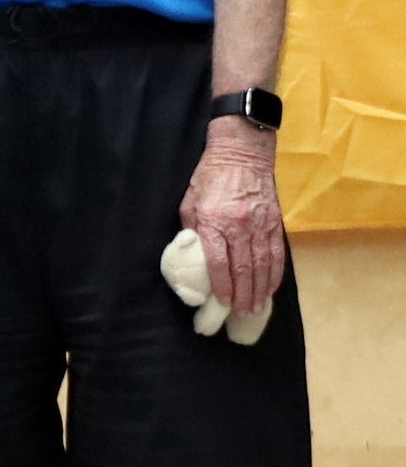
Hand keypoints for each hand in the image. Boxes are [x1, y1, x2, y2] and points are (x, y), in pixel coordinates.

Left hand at [180, 120, 284, 315]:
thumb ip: (192, 230)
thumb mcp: (190, 201)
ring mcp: (259, 224)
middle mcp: (238, 226)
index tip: (222, 303)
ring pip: (261, 266)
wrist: (242, 153)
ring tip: (255, 308)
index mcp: (213, 221)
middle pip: (242, 270)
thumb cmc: (210, 176)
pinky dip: (274, 274)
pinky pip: (276, 254)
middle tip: (241, 314)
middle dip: (242, 296)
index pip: (218, 263)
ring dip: (259, 291)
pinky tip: (270, 288)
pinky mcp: (274, 221)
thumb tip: (193, 257)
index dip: (221, 287)